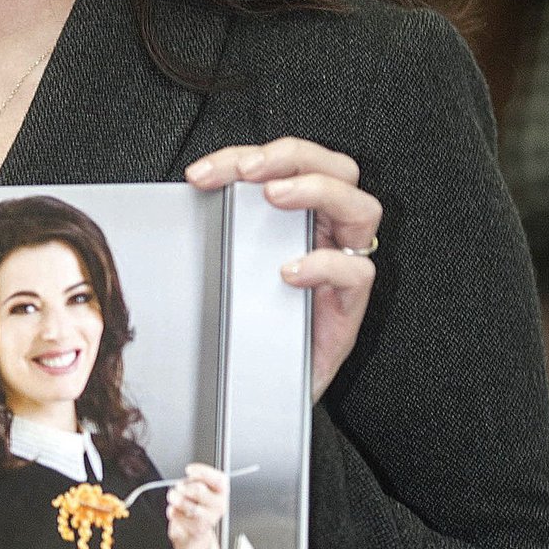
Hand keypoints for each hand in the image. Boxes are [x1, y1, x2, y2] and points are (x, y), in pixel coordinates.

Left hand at [166, 463, 227, 548]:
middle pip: (198, 490)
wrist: (197, 530)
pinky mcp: (195, 529)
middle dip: (183, 486)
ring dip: (175, 497)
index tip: (189, 470)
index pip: (218, 480)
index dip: (202, 472)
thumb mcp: (202, 485)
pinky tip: (178, 511)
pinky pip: (176, 513)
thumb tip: (188, 478)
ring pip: (184, 502)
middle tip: (179, 487)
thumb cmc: (198, 503)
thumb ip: (198, 479)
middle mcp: (219, 505)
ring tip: (175, 498)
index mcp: (222, 491)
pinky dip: (172, 510)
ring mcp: (208, 519)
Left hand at [186, 138, 380, 402]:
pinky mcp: (350, 306)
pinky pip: (358, 272)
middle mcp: (328, 233)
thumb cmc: (246, 325)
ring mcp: (344, 267)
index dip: (245, 156)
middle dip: (292, 157)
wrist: (259, 392)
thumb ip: (218, 230)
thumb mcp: (227, 268)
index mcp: (299, 215)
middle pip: (337, 168)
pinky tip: (289, 270)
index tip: (202, 173)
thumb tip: (187, 199)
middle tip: (250, 171)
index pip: (287, 164)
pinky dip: (325, 263)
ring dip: (316, 190)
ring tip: (275, 196)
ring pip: (362, 207)